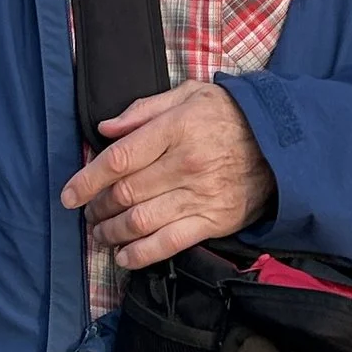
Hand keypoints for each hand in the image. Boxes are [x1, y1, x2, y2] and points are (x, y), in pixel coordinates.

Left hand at [61, 81, 275, 270]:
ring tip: (99, 234)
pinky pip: (169, 244)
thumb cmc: (231, 115)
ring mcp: (199, 196)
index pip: (119, 159)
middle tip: (87, 212)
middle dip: (97, 207)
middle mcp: (185, 165)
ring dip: (111, 232)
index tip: (69, 194)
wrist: (282, 143)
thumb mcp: (190, 95)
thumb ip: (144, 110)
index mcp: (176, 130)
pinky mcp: (212, 221)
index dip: (87, 180)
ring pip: (140, 221)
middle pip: (125, 194)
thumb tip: (105, 128)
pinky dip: (140, 255)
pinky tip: (124, 256)